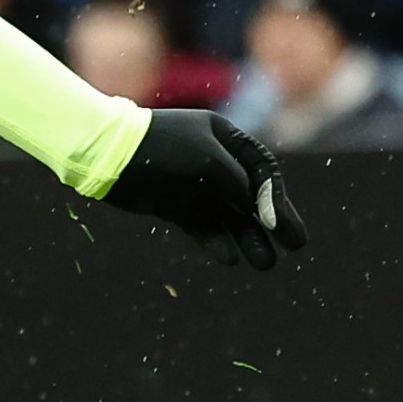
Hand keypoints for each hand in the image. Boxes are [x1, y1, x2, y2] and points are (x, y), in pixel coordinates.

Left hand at [103, 110, 304, 269]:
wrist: (106, 155)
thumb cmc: (161, 149)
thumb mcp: (209, 162)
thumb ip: (238, 186)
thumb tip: (259, 211)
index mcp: (225, 137)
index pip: (262, 170)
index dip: (276, 198)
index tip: (282, 224)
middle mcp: (212, 161)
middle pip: (250, 196)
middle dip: (271, 222)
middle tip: (296, 246)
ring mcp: (192, 184)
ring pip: (228, 215)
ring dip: (247, 238)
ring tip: (265, 264)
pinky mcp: (173, 204)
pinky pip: (202, 226)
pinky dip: (215, 241)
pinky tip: (229, 258)